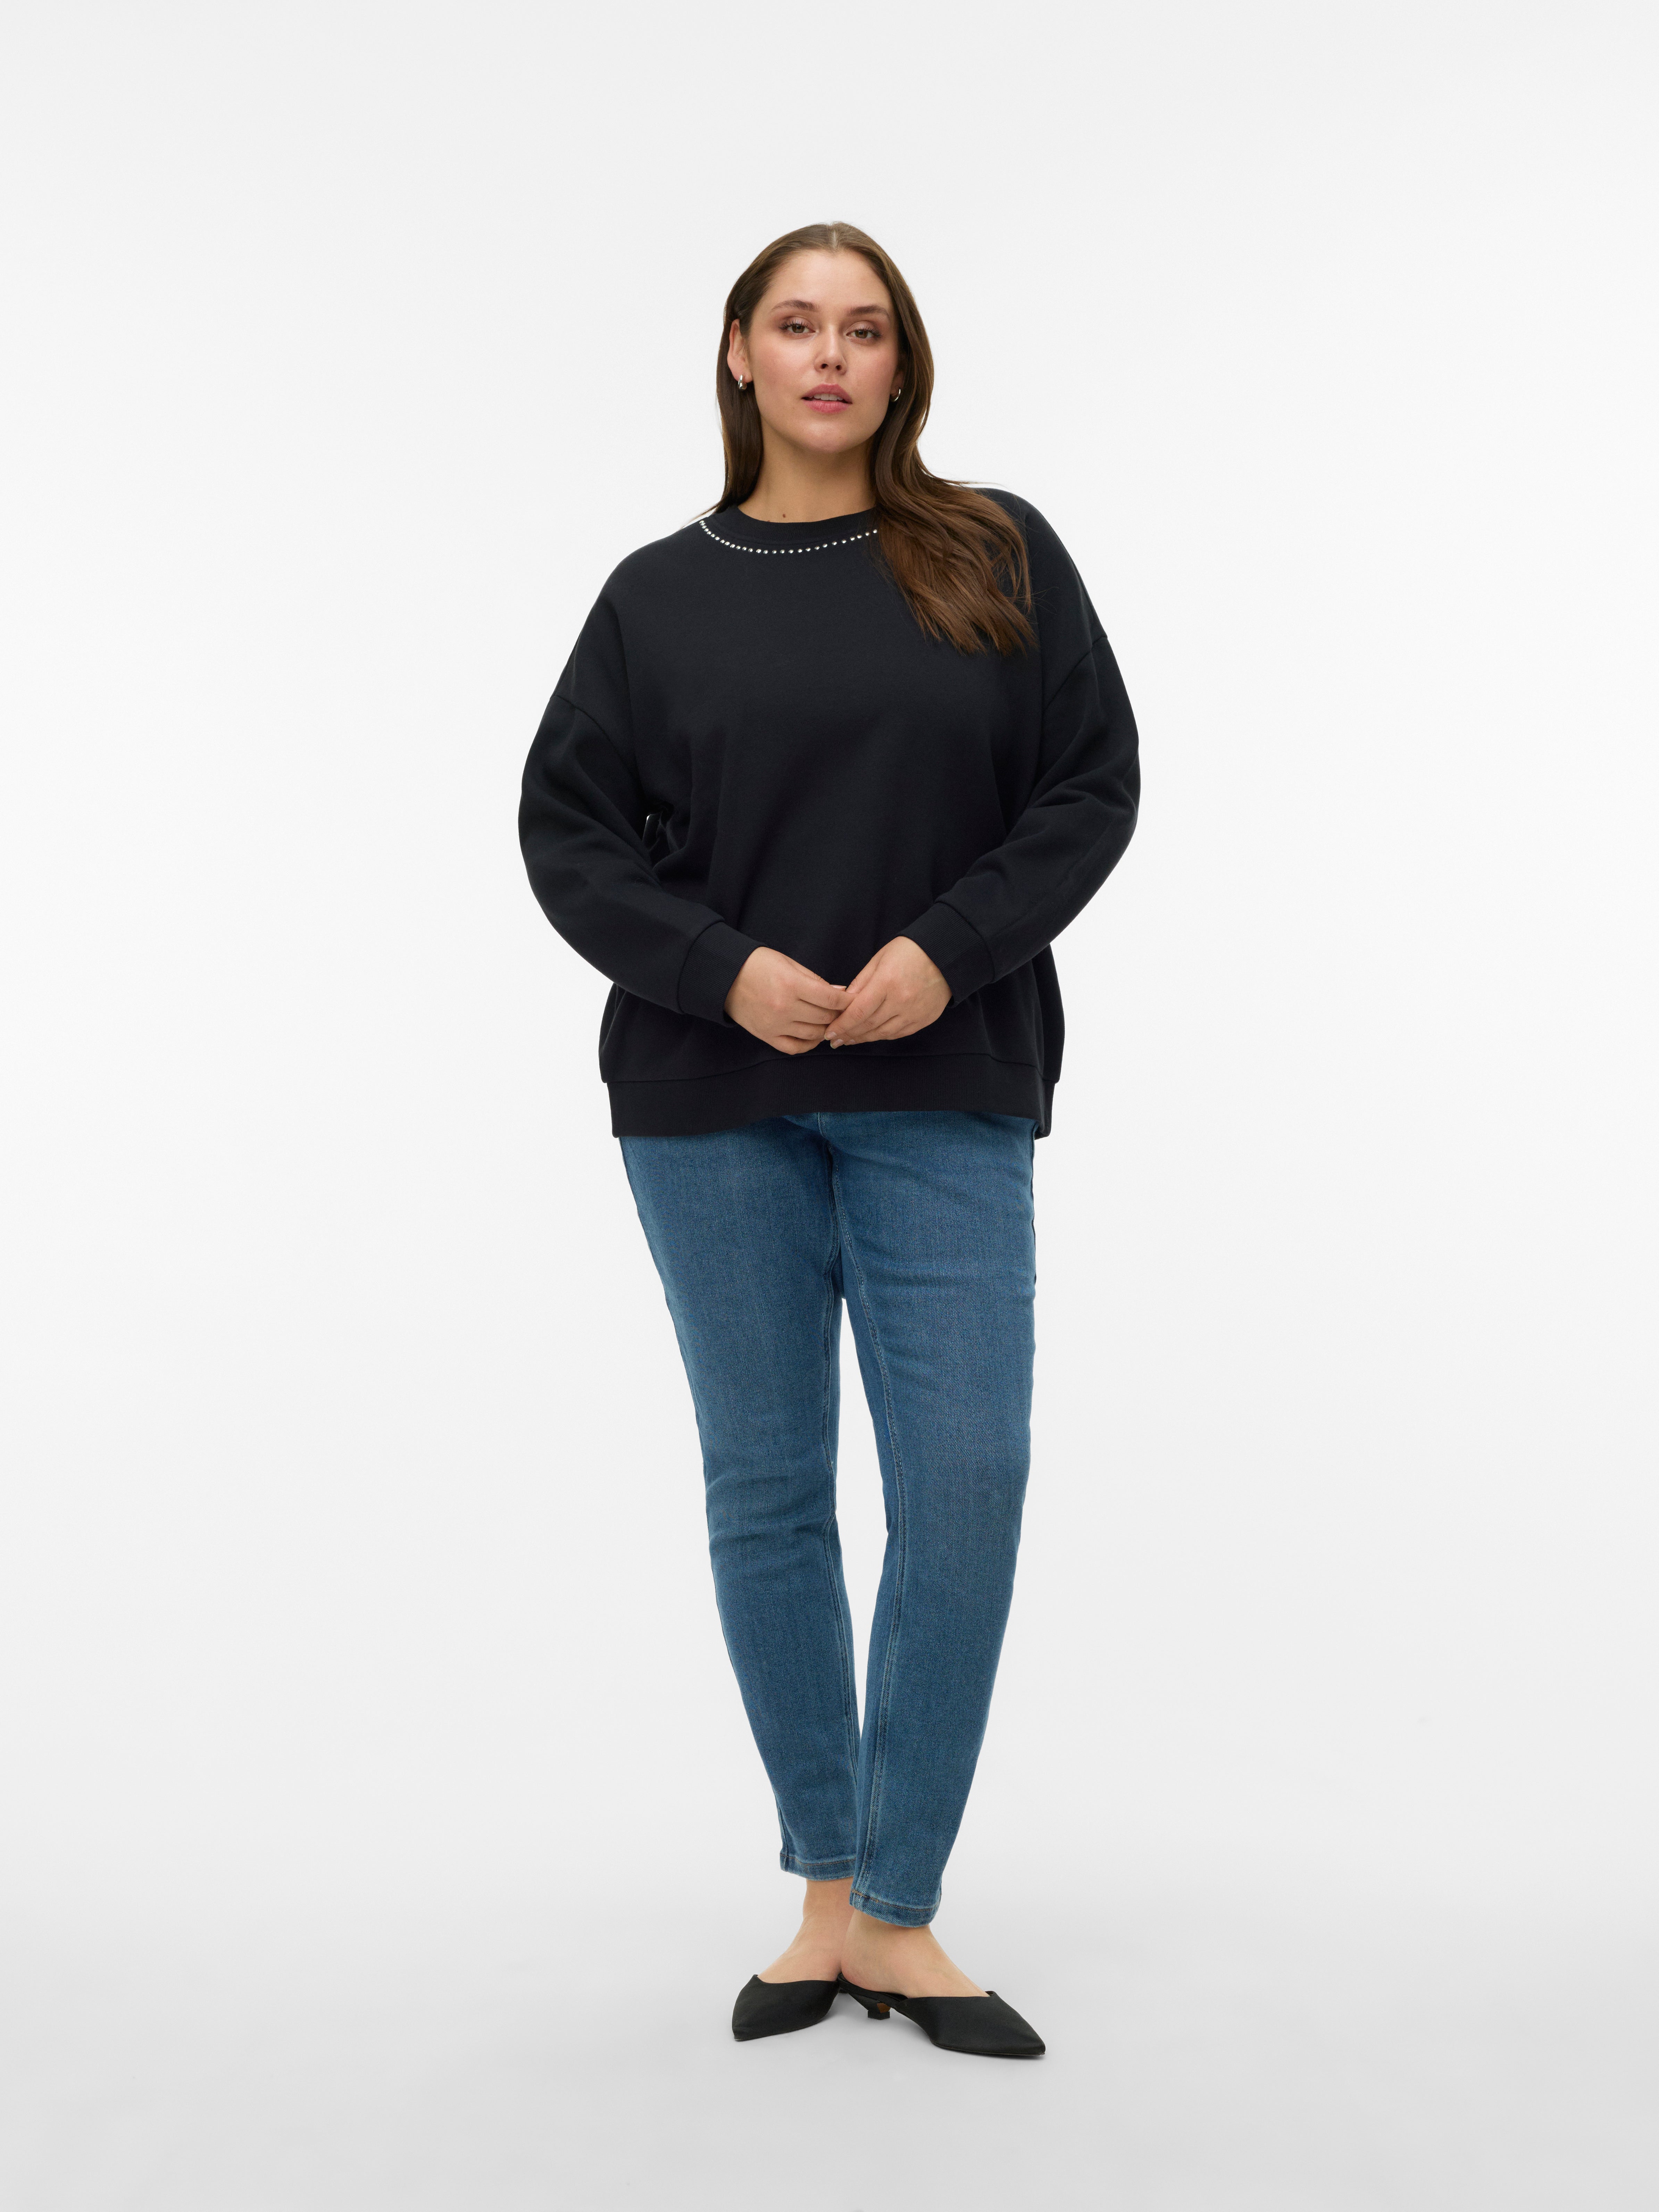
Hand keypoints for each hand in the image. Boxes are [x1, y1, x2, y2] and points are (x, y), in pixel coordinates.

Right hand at [725, 947, 849, 1054]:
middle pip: (824, 1017)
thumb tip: (841, 994)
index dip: (847, 1001)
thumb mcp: (789, 963)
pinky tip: (813, 1037)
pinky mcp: (766, 1036)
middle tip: (841, 1009)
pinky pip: (794, 1048)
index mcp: (791, 985)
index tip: (853, 999)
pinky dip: (808, 1044)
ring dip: (825, 1028)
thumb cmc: (758, 965)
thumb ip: (816, 980)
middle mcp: (784, 1007)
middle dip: (837, 1013)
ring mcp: (775, 1024)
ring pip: (813, 1034)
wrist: (725, 976)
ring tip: (828, 1020)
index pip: (830, 999)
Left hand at [824, 936, 949, 1047]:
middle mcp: (901, 1001)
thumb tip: (843, 1002)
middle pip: (868, 1025)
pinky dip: (881, 1036)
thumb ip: (861, 982)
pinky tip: (870, 1036)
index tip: (829, 1033)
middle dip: (848, 1035)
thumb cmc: (910, 952)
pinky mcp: (923, 1019)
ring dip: (863, 1039)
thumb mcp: (879, 959)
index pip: (858, 1012)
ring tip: (849, 1041)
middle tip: (835, 1041)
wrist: (946, 955)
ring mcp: (914, 1013)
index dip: (842, 1025)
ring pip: (882, 1033)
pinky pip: (898, 1033)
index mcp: (887, 982)